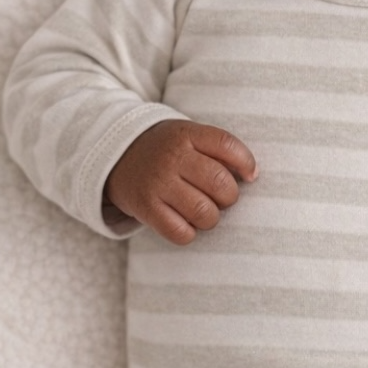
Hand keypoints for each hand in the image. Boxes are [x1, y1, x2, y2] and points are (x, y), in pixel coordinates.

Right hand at [104, 119, 256, 243]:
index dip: (247, 163)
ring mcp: (158, 183)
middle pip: (221, 183)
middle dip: (229, 197)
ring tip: (202, 211)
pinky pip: (181, 232)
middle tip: (219, 198)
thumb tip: (252, 175)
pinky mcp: (145, 208)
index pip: (228, 145)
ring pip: (205, 212)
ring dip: (211, 218)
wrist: (114, 155)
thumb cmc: (165, 150)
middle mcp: (172, 157)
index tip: (249, 175)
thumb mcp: (187, 136)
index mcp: (186, 134)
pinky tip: (184, 223)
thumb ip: (217, 149)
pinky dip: (189, 233)